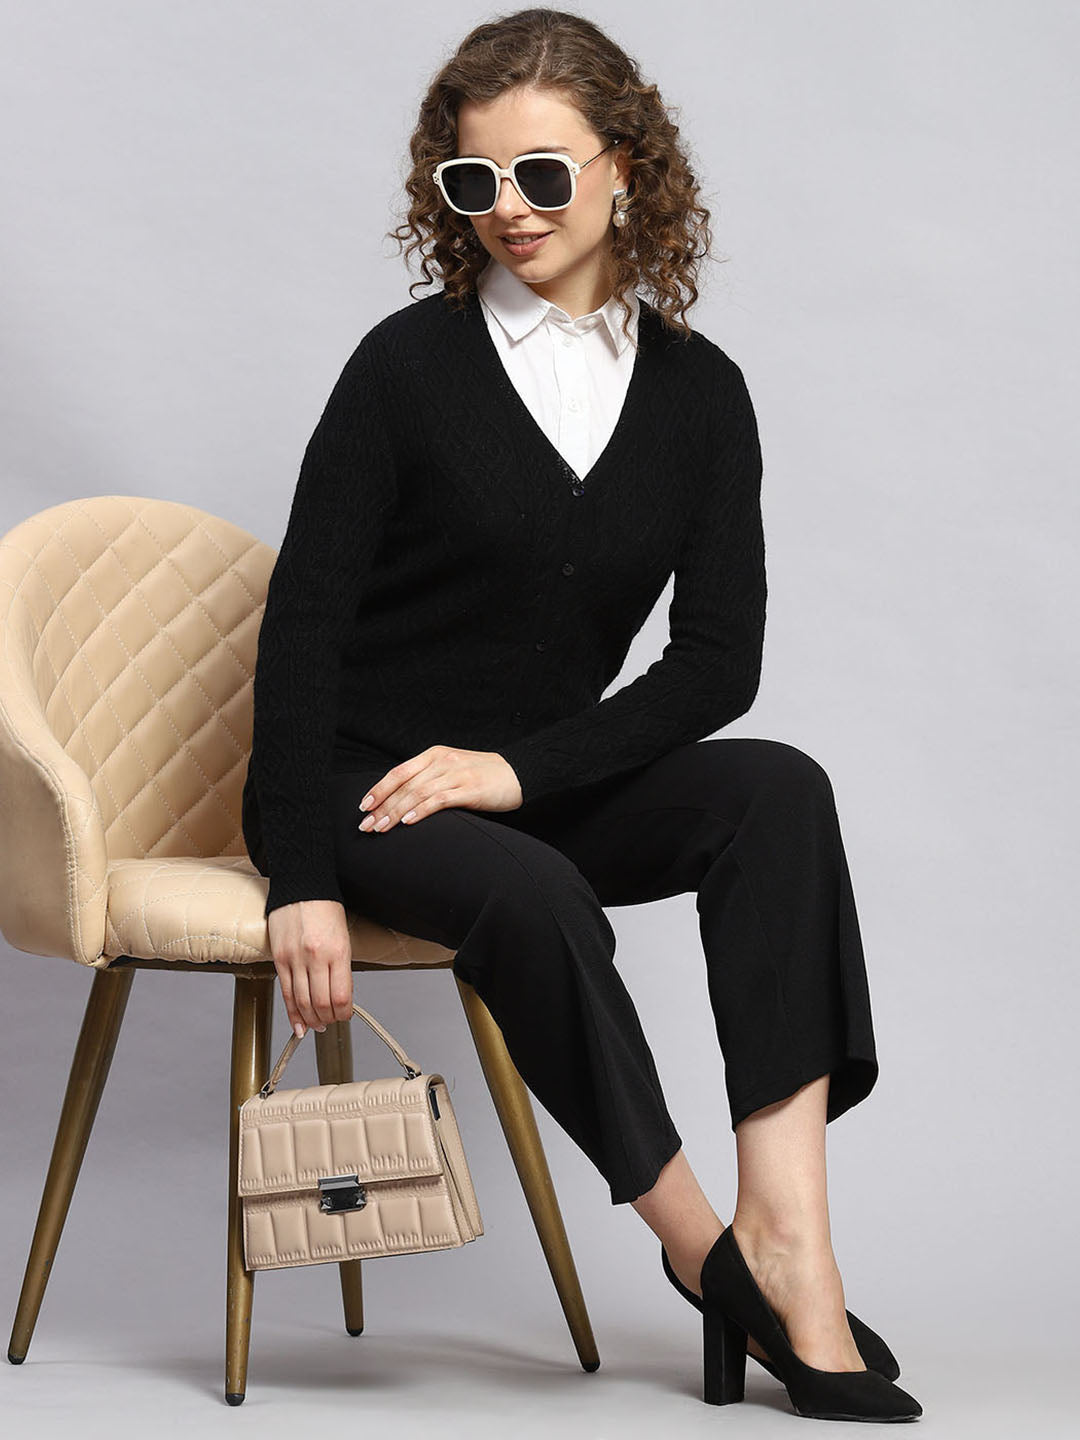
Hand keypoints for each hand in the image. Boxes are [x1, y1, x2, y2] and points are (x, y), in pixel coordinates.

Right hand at [266, 898, 354, 1037]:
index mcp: (338, 952)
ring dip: (310, 1020)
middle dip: (327, 1020)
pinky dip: (292, 1012)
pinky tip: (298, 1024)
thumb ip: (341, 967)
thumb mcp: (344, 938)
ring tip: (316, 1025)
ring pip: (302, 1002)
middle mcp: (316, 957)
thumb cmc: (325, 909)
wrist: (302, 886)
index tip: (345, 1016)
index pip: (341, 996)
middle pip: (321, 1004)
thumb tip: (338, 996)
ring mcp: (295, 959)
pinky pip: (285, 992)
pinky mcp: (280, 958)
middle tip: (330, 1023)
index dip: (344, 1013)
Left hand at [357, 746, 522, 833]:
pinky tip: (407, 821)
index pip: (399, 772)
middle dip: (382, 806)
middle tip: (366, 825)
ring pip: (417, 793)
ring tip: (381, 827)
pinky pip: (439, 800)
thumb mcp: (451, 770)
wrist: (518, 773)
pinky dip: (420, 811)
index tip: (364, 807)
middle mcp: (442, 761)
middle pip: (404, 785)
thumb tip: (400, 800)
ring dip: (396, 811)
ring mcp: (456, 774)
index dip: (379, 789)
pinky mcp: (469, 789)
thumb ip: (429, 779)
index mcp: (434, 755)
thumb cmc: (482, 776)